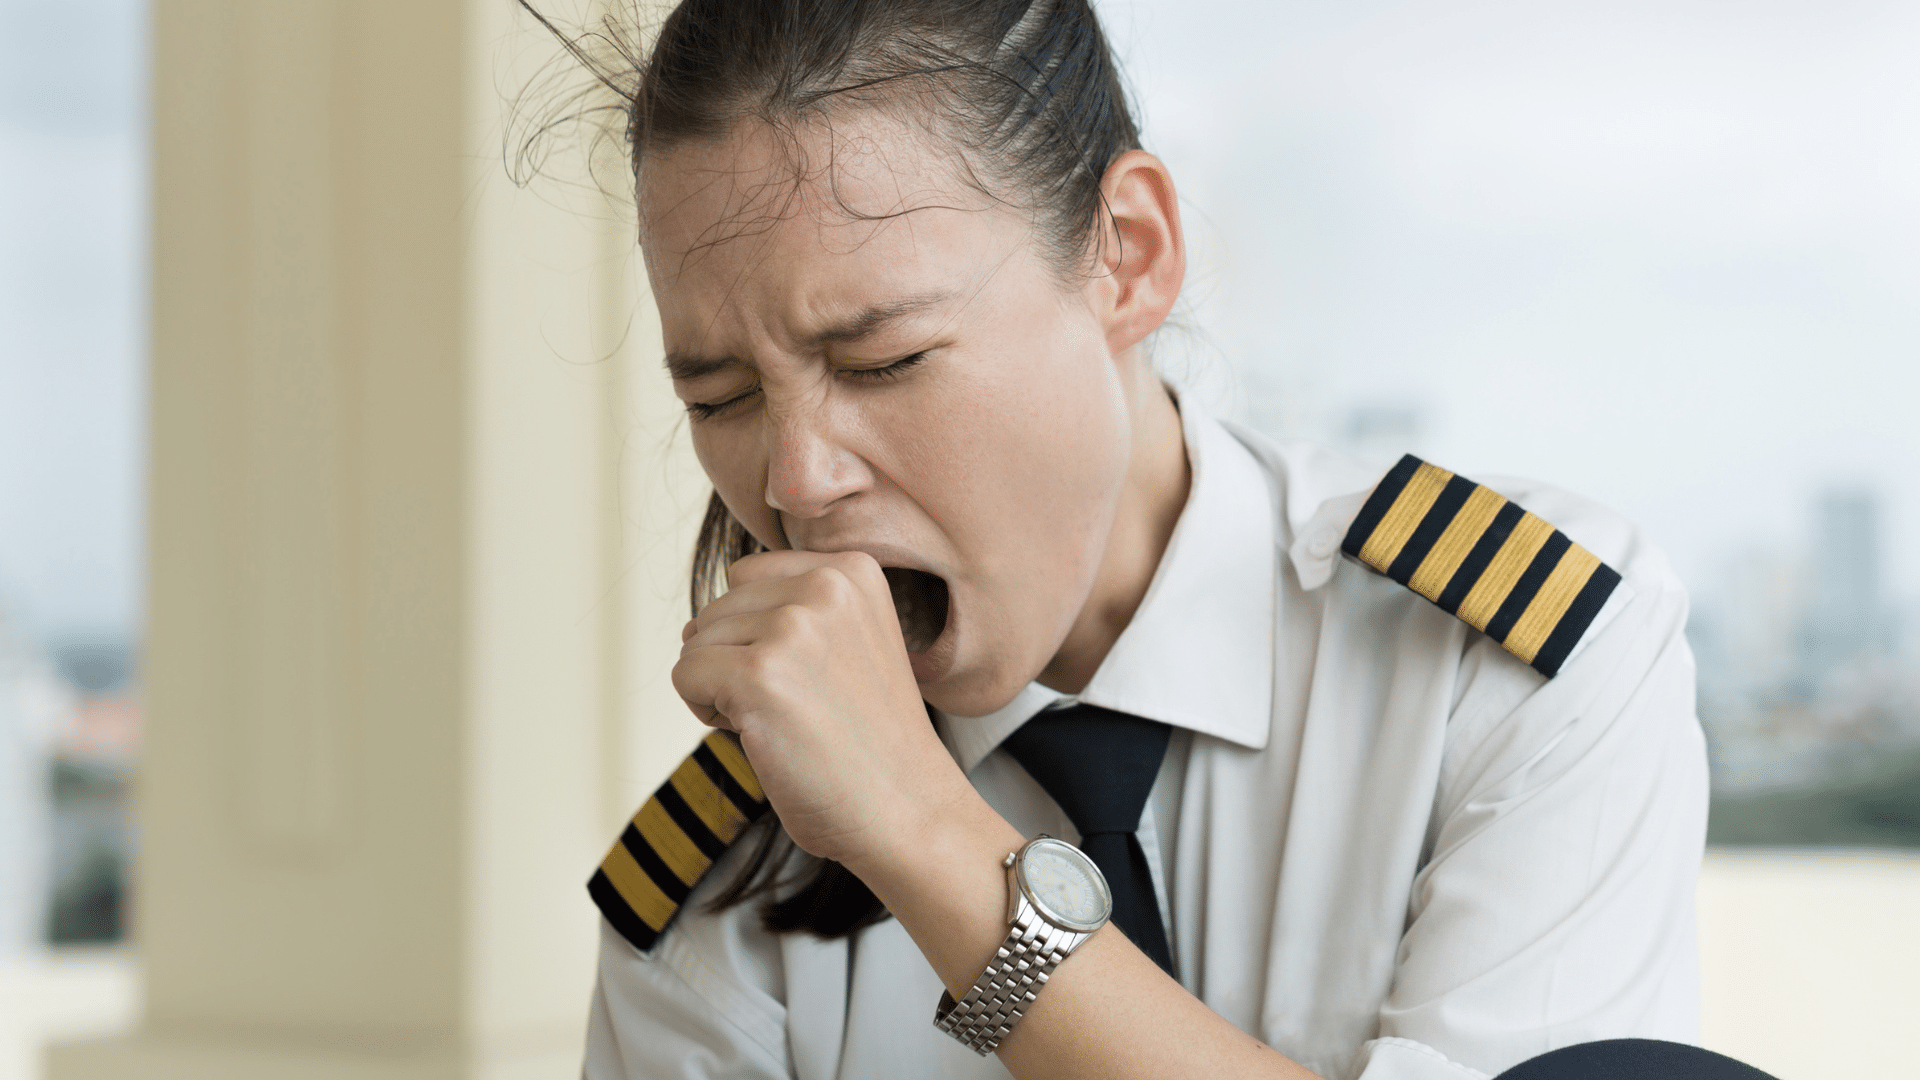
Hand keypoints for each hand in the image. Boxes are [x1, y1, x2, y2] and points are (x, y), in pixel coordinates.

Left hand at [672, 549, 970, 868]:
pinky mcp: (759, 674)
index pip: (749, 577)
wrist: (907, 809)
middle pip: (720, 607)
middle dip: (738, 661)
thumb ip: (780, 615)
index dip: (760, 634)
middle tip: (802, 708)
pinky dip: (706, 711)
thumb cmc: (870, 740)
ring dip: (722, 688)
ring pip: (697, 640)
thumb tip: (688, 626)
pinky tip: (761, 735)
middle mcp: (827, 584)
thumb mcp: (847, 644)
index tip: (813, 677)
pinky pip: (686, 675)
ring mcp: (794, 627)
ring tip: (785, 721)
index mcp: (853, 569)